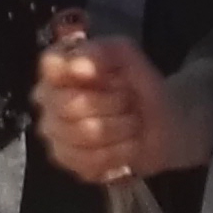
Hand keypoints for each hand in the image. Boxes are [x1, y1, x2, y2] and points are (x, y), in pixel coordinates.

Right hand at [34, 31, 196, 187]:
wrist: (163, 126)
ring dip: (120, 129)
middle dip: (112, 104)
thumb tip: (76, 65)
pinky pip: (88, 161)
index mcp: (60, 66)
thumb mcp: (129, 57)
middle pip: (70, 104)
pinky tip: (127, 146)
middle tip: (129, 101)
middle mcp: (49, 98)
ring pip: (83, 134)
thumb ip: (102, 51)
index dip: (81, 72)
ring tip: (131, 124)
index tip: (114, 76)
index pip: (51, 65)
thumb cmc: (141, 87)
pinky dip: (118, 154)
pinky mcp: (67, 161)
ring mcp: (54, 131)